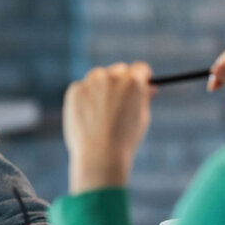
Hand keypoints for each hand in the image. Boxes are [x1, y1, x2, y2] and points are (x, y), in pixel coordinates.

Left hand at [62, 62, 154, 193]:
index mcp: (133, 81)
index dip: (142, 78)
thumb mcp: (142, 117)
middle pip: (120, 70)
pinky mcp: (75, 90)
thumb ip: (143, 98)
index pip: (140, 69)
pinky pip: (82, 88)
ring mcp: (91, 82)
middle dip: (121, 81)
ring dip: (102, 86)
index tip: (139, 85)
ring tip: (103, 112)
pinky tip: (88, 116)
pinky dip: (85, 98)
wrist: (100, 155)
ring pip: (99, 77)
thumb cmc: (125, 140)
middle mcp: (112, 76)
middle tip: (119, 99)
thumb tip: (149, 87)